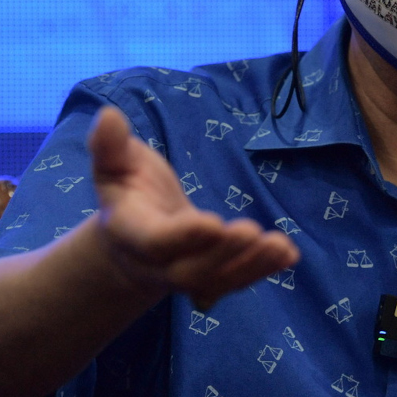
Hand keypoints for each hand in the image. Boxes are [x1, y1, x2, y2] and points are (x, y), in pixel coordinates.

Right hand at [88, 106, 298, 308]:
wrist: (133, 236)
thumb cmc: (127, 189)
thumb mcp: (114, 163)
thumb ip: (110, 145)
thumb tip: (108, 115)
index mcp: (131, 232)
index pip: (155, 241)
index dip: (182, 236)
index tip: (213, 222)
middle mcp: (157, 263)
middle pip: (189, 270)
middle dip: (222, 254)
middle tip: (252, 231)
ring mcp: (185, 274)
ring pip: (217, 281)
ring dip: (250, 265)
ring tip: (279, 247)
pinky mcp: (211, 276)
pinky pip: (236, 280)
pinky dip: (262, 270)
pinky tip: (288, 255)